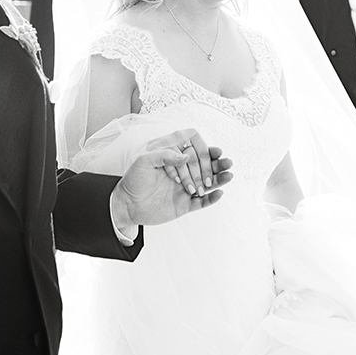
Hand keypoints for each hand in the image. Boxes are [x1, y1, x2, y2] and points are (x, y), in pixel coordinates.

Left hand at [112, 129, 233, 228]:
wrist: (126, 205)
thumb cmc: (133, 180)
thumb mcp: (144, 161)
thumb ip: (164, 155)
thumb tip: (186, 156)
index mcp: (173, 159)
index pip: (193, 150)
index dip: (204, 149)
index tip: (214, 150)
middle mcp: (182, 172)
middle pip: (205, 166)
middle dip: (217, 163)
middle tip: (226, 162)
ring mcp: (185, 188)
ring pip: (207, 183)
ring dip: (219, 179)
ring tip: (229, 175)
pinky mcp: (185, 204)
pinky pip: (202, 202)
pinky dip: (211, 199)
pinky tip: (219, 193)